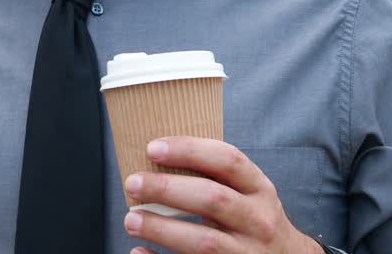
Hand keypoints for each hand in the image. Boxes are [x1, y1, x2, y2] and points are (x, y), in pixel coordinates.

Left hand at [122, 137, 321, 253]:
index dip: (189, 150)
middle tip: (133, 184)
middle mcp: (258, 220)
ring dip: (162, 229)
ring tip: (131, 220)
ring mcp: (247, 252)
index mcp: (259, 189)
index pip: (227, 160)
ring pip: (204, 241)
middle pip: (212, 199)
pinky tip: (140, 252)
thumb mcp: (249, 193)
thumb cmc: (254, 220)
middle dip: (167, 189)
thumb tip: (156, 158)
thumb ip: (216, 177)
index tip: (153, 148)